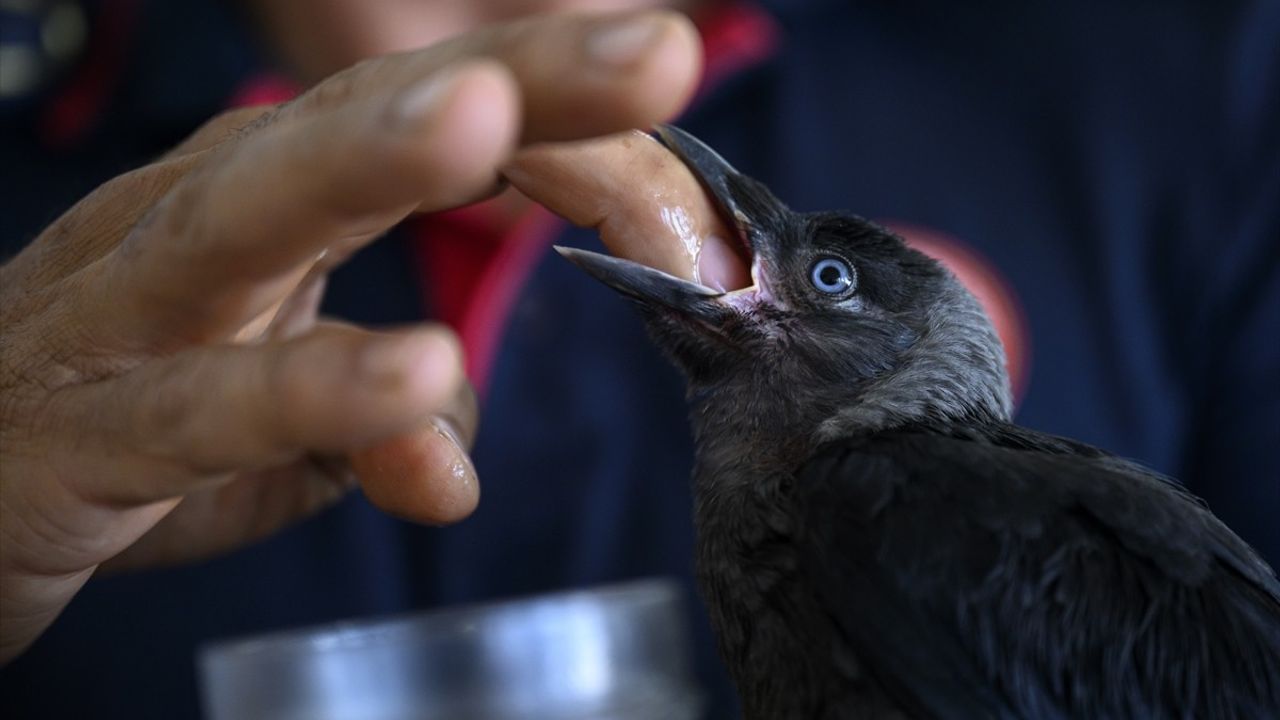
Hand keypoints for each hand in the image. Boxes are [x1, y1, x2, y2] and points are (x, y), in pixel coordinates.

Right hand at [0, 10, 700, 662]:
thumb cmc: (132, 409)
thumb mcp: (285, 416)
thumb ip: (380, 423)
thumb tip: (452, 472)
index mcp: (285, 193)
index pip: (448, 127)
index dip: (582, 146)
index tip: (694, 207)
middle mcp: (212, 214)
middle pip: (368, 117)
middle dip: (516, 75)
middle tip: (655, 48)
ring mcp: (137, 305)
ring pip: (258, 206)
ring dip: (374, 156)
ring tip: (485, 118)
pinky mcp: (90, 425)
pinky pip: (207, 403)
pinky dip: (311, 387)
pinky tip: (414, 374)